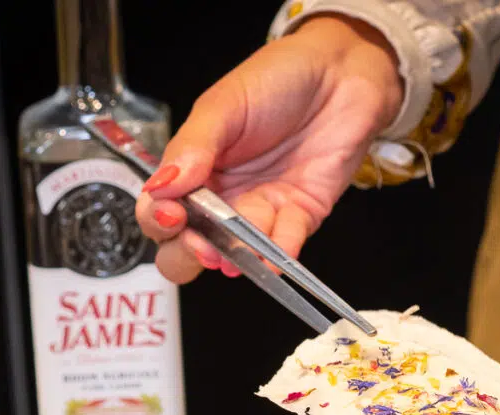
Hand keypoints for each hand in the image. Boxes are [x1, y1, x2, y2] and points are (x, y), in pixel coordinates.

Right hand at [135, 14, 402, 282]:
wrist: (340, 72)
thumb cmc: (278, 78)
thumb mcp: (223, 105)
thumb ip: (191, 147)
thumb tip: (160, 186)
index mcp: (192, 171)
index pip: (159, 212)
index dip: (159, 222)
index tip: (172, 215)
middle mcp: (221, 199)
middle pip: (188, 249)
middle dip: (190, 255)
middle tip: (202, 245)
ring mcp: (259, 212)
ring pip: (237, 254)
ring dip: (237, 255)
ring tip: (241, 250)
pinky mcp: (298, 217)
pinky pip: (284, 247)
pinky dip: (278, 256)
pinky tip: (273, 257)